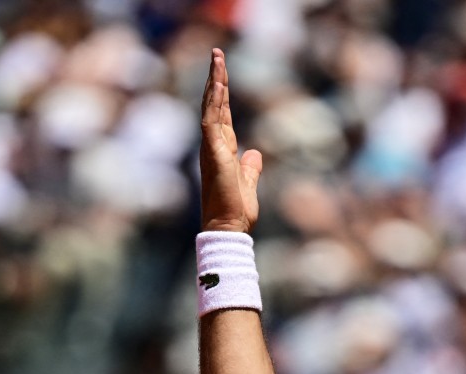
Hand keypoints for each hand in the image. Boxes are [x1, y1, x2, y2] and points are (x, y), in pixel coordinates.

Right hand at [200, 48, 262, 233]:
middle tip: (218, 54)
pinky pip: (211, 118)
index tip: (223, 72)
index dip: (222, 93)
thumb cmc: (236, 210)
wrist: (228, 226)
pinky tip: (218, 81)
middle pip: (214, 104)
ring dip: (215, 81)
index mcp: (222, 149)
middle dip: (216, 78)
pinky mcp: (212, 150)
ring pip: (211, 106)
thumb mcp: (248, 182)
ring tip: (217, 57)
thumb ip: (251, 167)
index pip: (221, 114)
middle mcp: (213, 144)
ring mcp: (211, 146)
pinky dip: (214, 99)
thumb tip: (255, 154)